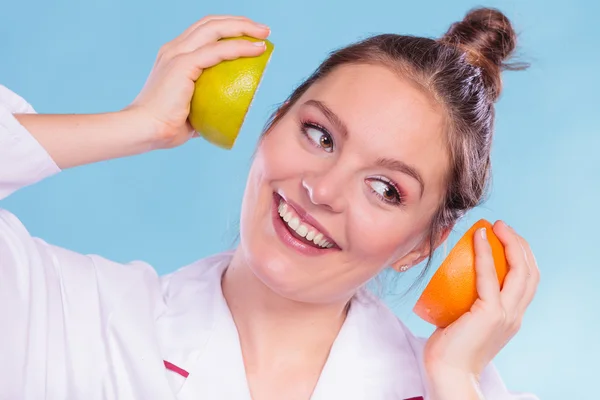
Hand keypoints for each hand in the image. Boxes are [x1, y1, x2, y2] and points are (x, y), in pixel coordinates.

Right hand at [125, 15, 269, 148]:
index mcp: (174, 56)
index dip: (228, 28)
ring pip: (215, 28)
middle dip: (239, 21)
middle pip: (210, 23)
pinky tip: (258, 50)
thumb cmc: (167, 128)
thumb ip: (208, 106)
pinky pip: (218, 51)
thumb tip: (230, 115)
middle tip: (263, 31)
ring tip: (265, 34)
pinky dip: (240, 47)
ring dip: (243, 27)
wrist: (146, 130)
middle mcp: (174, 49)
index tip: (251, 37)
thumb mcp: (192, 111)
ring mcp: (177, 53)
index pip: (203, 32)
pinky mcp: (183, 64)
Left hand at [423, 221, 539, 388]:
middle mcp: (515, 315)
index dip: (522, 256)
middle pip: (530, 272)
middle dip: (520, 244)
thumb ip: (470, 303)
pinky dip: (486, 254)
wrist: (448, 372)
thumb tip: (454, 280)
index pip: (528, 281)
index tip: (505, 238)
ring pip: (520, 271)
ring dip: (510, 243)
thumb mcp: (466, 320)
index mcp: (512, 317)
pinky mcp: (491, 314)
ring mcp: (506, 315)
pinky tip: (478, 238)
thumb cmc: (450, 347)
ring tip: (495, 227)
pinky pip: (490, 277)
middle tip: (501, 226)